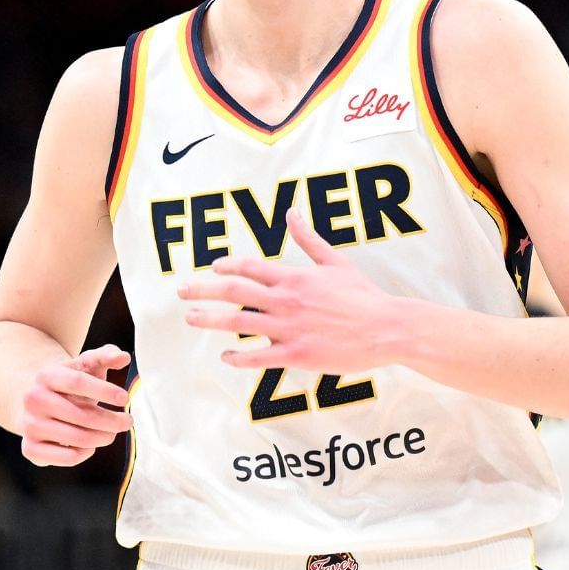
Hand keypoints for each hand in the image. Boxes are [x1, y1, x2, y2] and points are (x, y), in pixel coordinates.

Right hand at [20, 344, 131, 466]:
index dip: (104, 391)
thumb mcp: (86, 364)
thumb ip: (106, 356)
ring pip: (77, 438)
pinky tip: (90, 444)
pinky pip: (67, 457)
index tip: (125, 398)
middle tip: (127, 421)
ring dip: (103, 437)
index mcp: (46, 375)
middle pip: (81, 415)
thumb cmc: (71, 382)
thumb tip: (123, 358)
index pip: (77, 382)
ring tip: (111, 432)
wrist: (38, 402)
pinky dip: (85, 453)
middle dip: (112, 421)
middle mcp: (33, 400)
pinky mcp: (30, 448)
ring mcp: (29, 425)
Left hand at [178, 209, 393, 374]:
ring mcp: (289, 328)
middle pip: (233, 292)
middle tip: (182, 292)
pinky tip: (226, 356)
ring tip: (191, 318)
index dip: (226, 267)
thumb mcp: (335, 262)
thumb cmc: (363, 295)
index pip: (249, 267)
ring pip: (237, 322)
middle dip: (202, 290)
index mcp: (295, 277)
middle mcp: (286, 300)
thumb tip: (292, 212)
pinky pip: (257, 357)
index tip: (213, 270)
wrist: (386, 328)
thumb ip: (309, 239)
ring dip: (209, 319)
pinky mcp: (296, 354)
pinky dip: (237, 357)